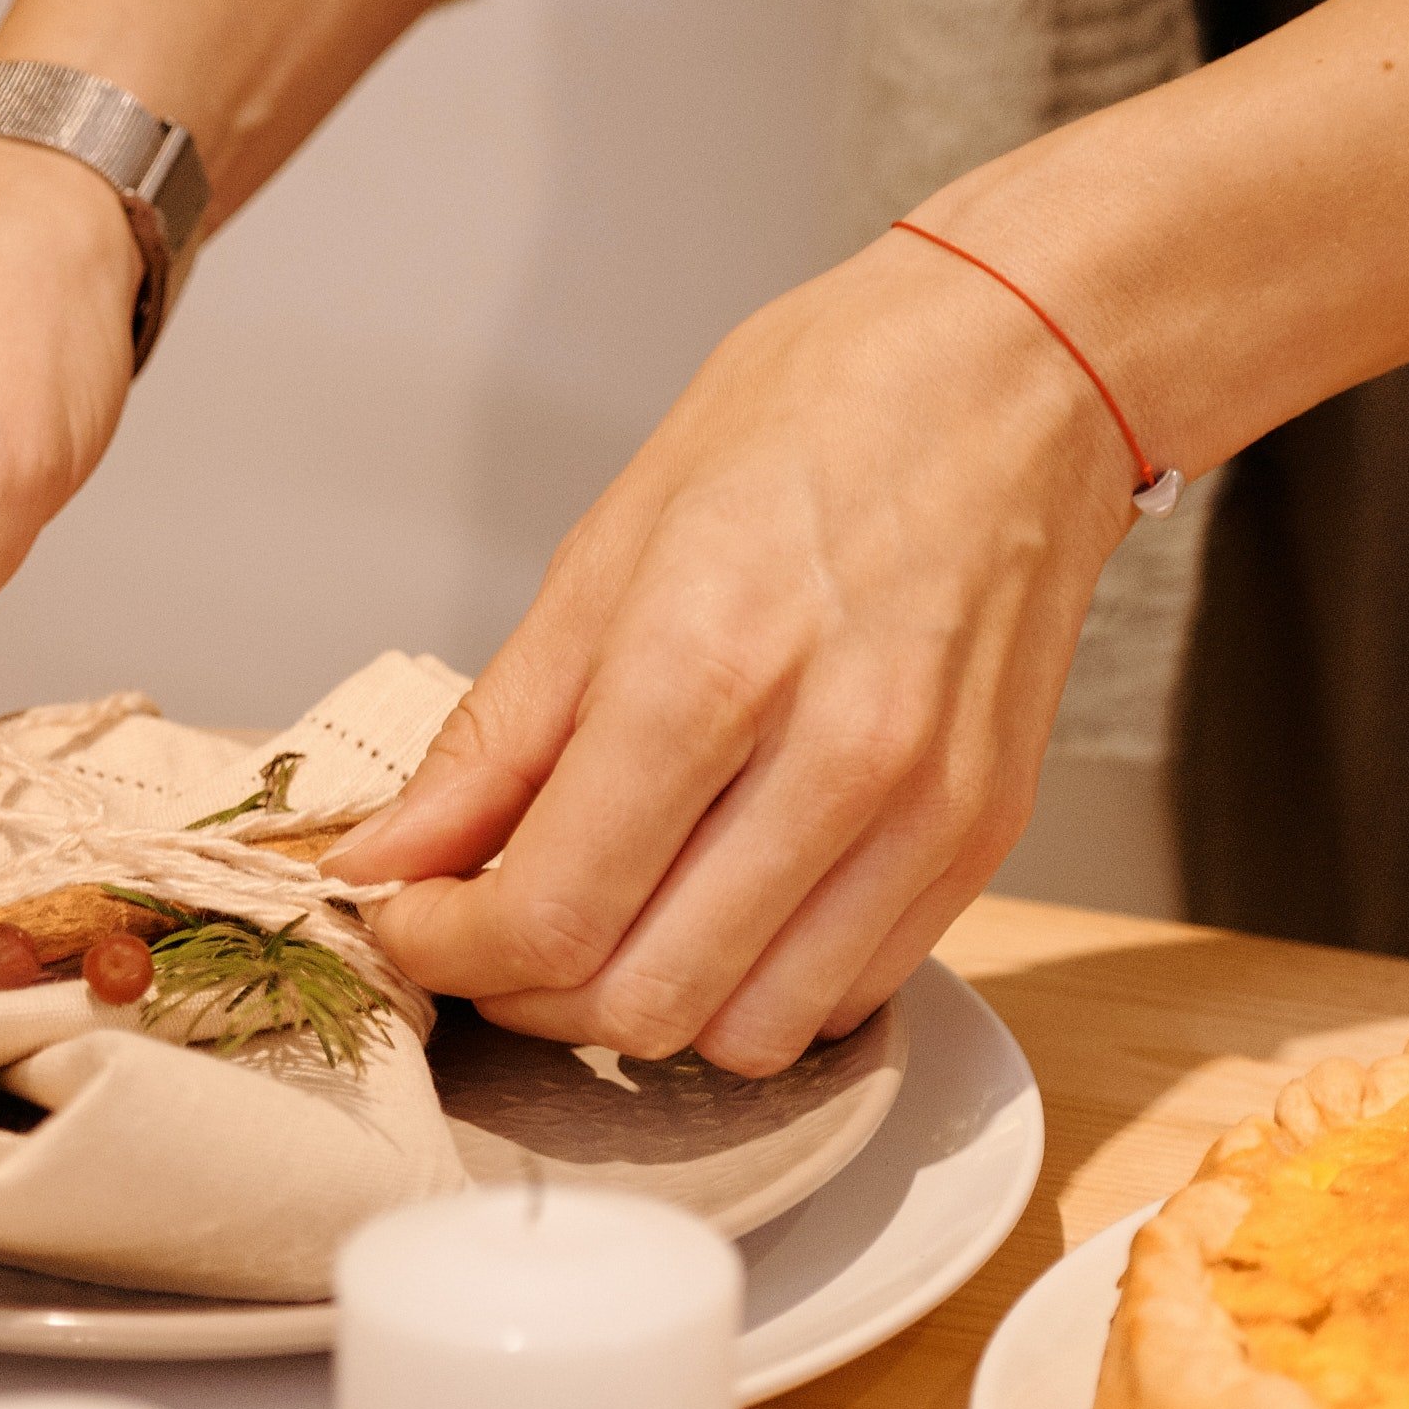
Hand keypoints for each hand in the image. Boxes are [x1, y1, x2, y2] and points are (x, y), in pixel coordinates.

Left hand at [334, 231, 1139, 1072]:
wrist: (1014, 374)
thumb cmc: (814, 422)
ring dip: (645, 1009)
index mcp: (708, 667)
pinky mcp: (983, 842)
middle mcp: (834, 759)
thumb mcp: (604, 552)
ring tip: (606, 921)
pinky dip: (756, 988)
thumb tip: (394, 856)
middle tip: (490, 930)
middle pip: (639, 1002)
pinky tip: (719, 903)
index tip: (415, 920)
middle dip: (529, 993)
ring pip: (746, 1034)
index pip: (549, 912)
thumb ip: (495, 738)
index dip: (450, 949)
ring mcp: (923, 814)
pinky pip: (844, 997)